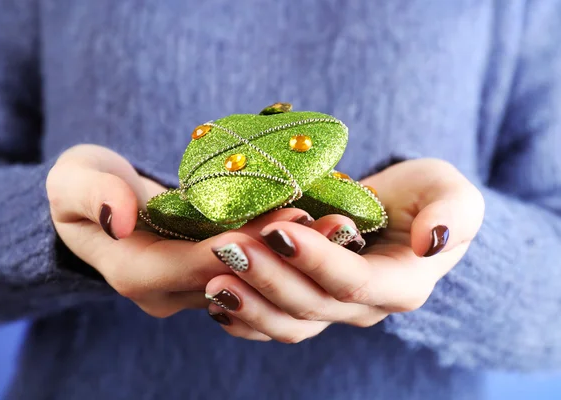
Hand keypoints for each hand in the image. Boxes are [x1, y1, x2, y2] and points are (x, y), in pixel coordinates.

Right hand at [46, 145, 315, 317]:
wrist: (98, 205)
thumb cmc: (82, 188)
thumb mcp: (72, 181)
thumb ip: (92, 195)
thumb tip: (121, 217)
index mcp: (136, 273)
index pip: (196, 266)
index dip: (242, 246)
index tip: (286, 222)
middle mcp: (170, 293)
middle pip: (236, 277)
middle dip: (286, 253)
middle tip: (336, 223)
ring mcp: (194, 289)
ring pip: (254, 278)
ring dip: (298, 255)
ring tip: (343, 224)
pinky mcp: (213, 277)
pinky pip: (255, 271)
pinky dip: (287, 252)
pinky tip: (323, 228)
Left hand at [203, 159, 484, 342]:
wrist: (402, 210)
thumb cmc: (427, 196)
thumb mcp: (451, 192)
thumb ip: (453, 213)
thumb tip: (431, 241)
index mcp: (400, 284)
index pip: (353, 282)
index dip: (315, 260)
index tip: (279, 231)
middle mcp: (364, 307)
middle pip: (311, 304)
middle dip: (268, 278)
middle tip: (228, 249)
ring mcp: (332, 309)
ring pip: (288, 322)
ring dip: (249, 303)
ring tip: (212, 278)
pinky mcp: (308, 303)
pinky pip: (273, 324)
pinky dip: (243, 318)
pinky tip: (215, 301)